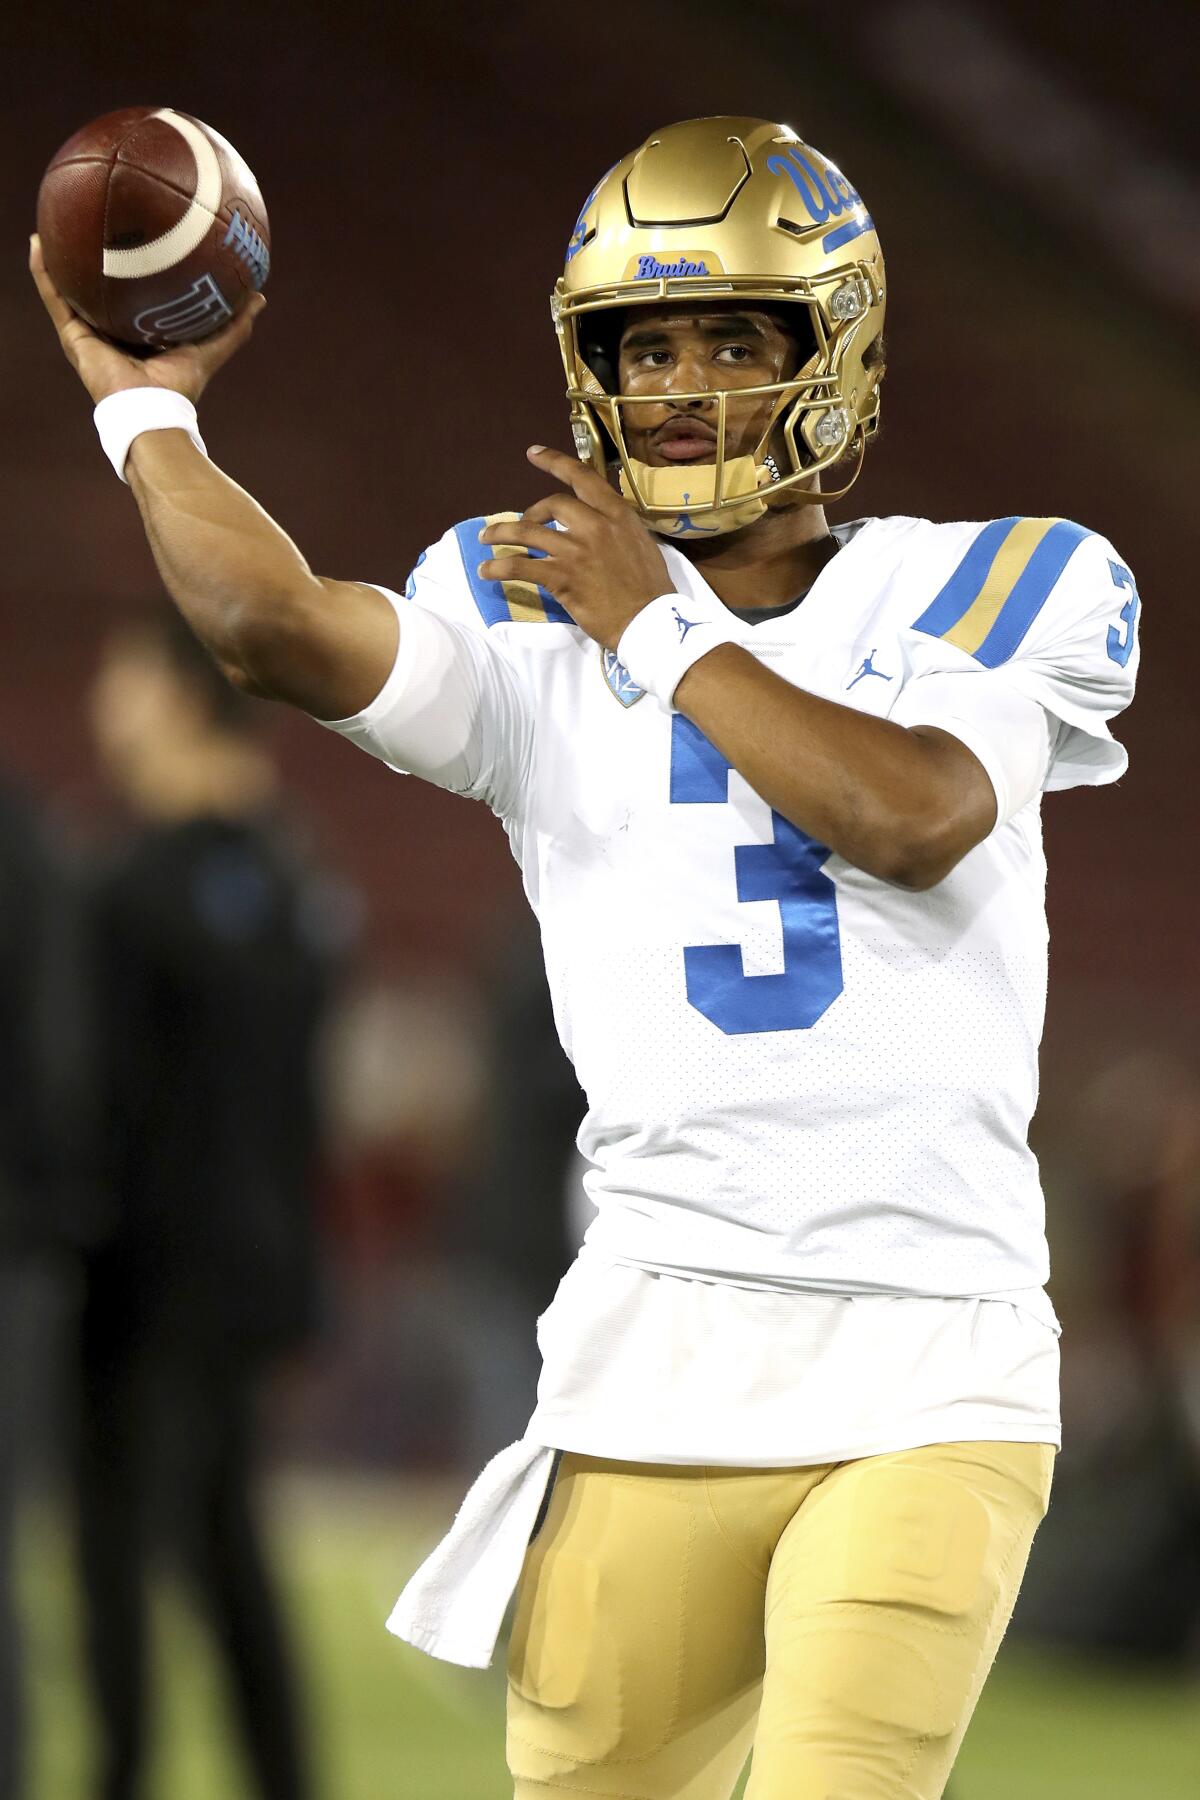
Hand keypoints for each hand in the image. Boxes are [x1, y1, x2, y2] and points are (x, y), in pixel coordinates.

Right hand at [29, 234, 265, 406]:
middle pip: (98, 290)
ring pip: (69, 289)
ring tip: (51, 225)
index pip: (132, 297)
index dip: (131, 271)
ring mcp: (88, 335)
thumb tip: (260, 297)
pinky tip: (38, 244)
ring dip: (58, 259)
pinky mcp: (72, 338)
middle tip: (90, 223)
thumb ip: (234, 325)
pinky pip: (54, 297)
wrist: (151, 413)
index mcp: (137, 334)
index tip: (132, 239)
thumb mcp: (210, 348)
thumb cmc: (180, 388)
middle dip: (91, 260)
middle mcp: (110, 332)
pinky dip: (43, 273)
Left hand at [478, 446, 671, 649]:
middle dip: (531, 513)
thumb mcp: (641, 544)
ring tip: (486, 538)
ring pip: (527, 532)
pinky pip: (521, 565)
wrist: (651, 622)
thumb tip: (602, 526)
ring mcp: (576, 550)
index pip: (582, 478)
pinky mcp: (561, 576)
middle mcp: (595, 525)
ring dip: (501, 533)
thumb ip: (618, 529)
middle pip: (552, 504)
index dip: (554, 462)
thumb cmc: (651, 589)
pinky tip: (487, 570)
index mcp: (618, 514)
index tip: (533, 453)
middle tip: (522, 525)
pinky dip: (499, 567)